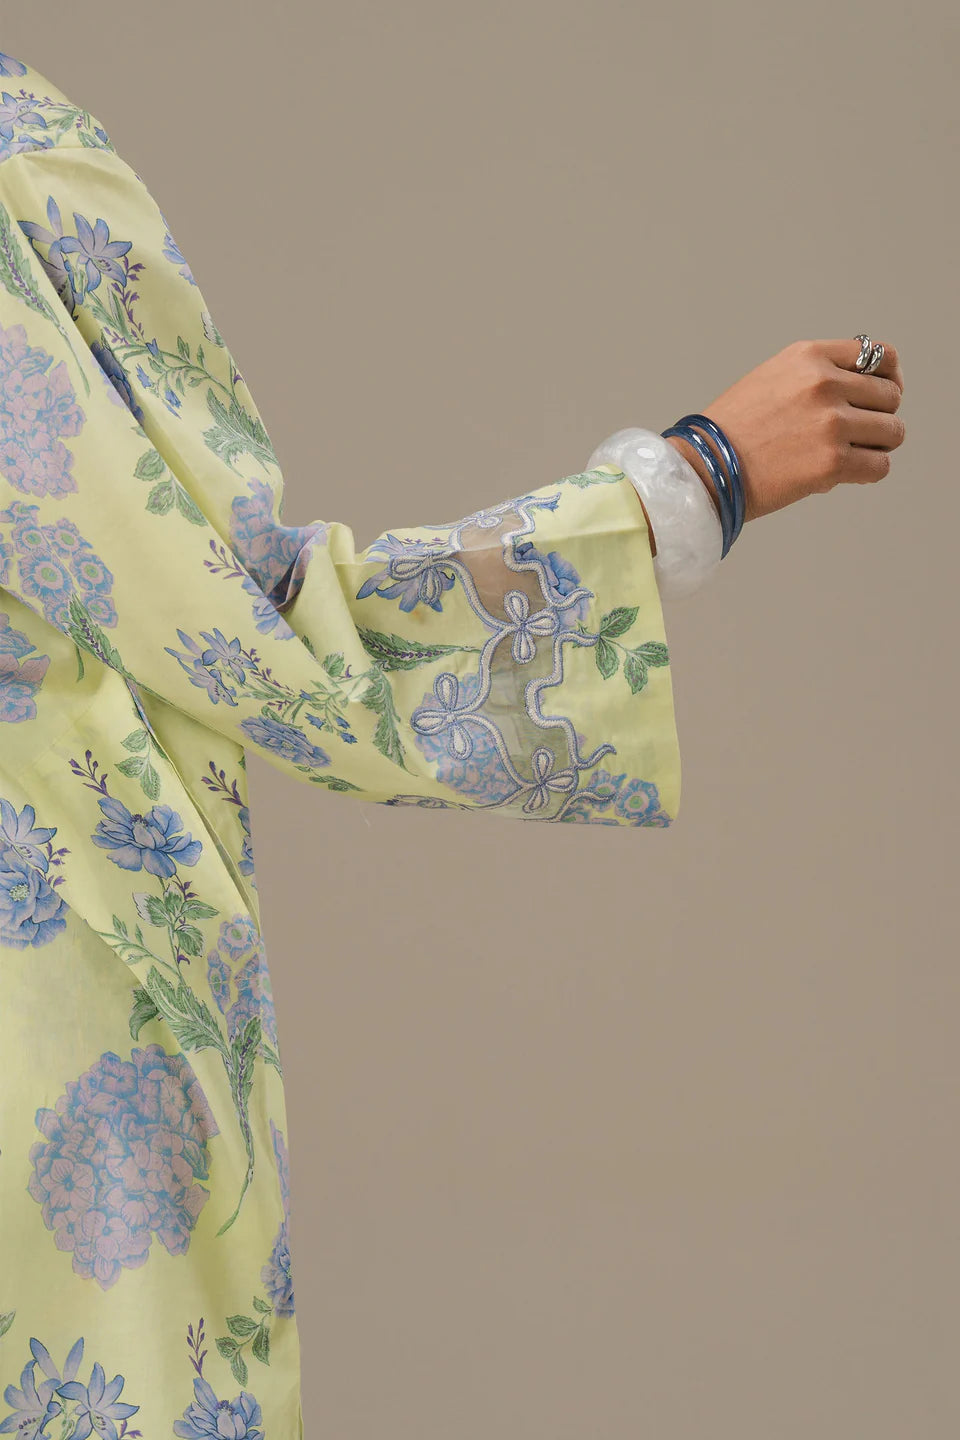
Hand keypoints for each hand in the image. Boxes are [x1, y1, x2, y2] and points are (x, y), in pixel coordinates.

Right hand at [664, 338, 905, 524]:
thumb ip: (816, 376)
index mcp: (809, 357)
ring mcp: (831, 423)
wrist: (704, 467)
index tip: (881, 397)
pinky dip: (869, 471)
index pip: (880, 357)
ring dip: (877, 445)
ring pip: (893, 432)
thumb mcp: (772, 378)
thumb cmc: (731, 429)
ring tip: (851, 454)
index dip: (889, 379)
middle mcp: (824, 384)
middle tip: (856, 434)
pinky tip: (847, 473)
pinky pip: (880, 466)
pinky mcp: (832, 463)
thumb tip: (863, 394)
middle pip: (890, 397)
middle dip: (878, 417)